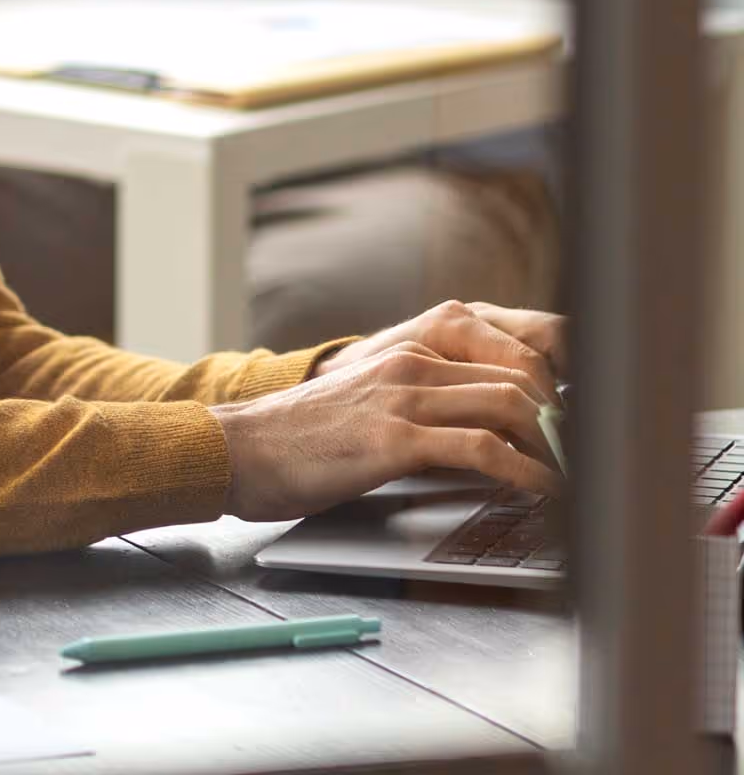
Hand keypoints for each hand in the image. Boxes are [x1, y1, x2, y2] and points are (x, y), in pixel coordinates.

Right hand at [212, 299, 568, 521]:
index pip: (517, 343)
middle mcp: (414, 357)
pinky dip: (526, 473)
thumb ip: (432, 395)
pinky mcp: (395, 439)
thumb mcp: (377, 396)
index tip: (587, 417)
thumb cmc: (310, 432)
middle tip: (590, 454)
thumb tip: (503, 423)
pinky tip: (541, 492)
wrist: (244, 448)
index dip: (564, 379)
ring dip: (556, 444)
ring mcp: (404, 394)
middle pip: (525, 370)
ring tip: (574, 477)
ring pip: (512, 401)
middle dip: (570, 415)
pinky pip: (483, 449)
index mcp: (414, 343)